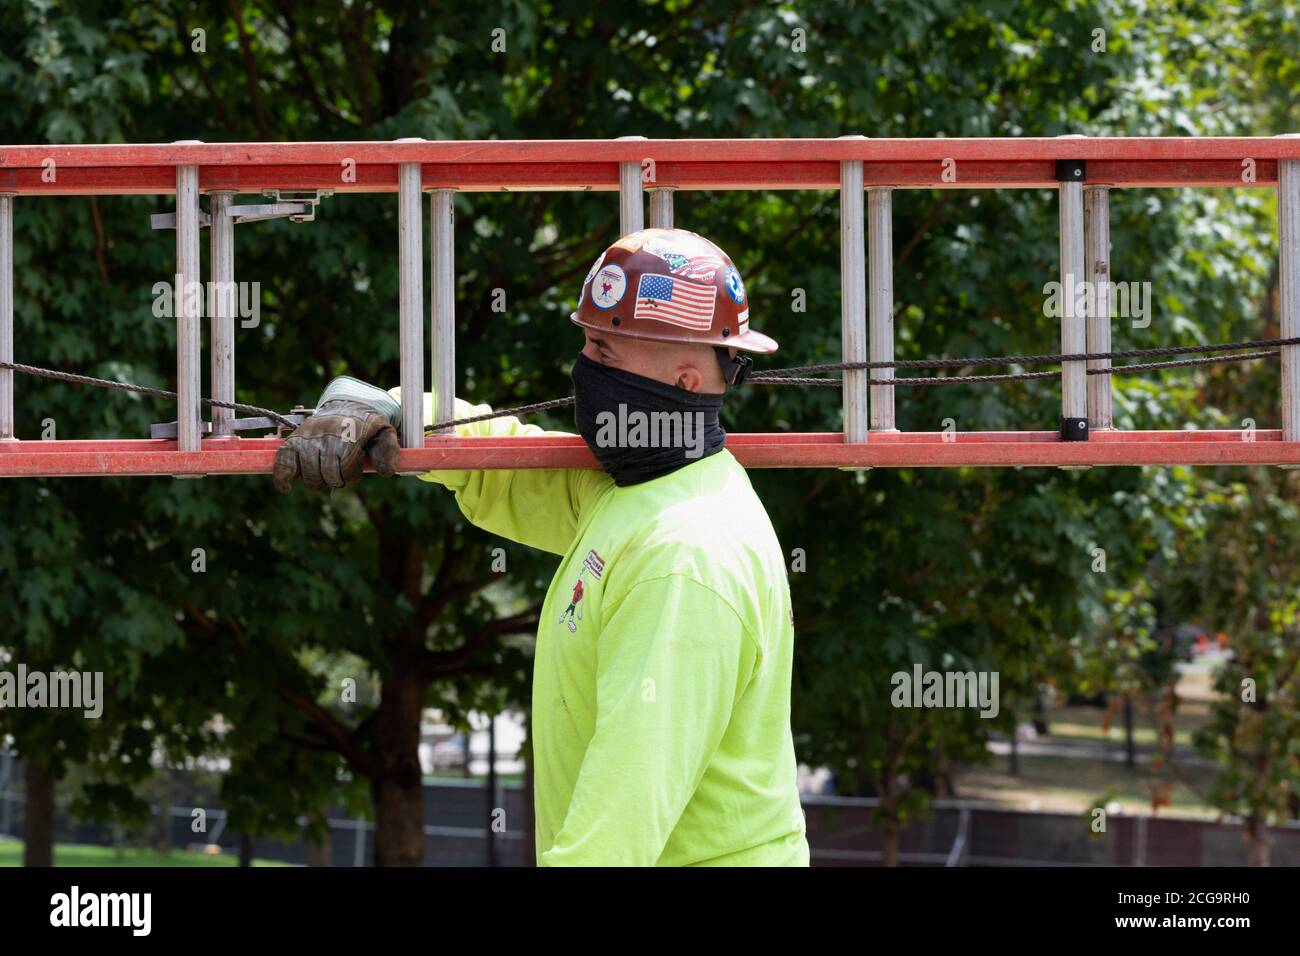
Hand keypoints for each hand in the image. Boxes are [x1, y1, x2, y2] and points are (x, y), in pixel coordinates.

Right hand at [273, 398, 400, 492]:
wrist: (347, 405)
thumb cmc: (367, 425)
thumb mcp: (385, 433)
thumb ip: (389, 451)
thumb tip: (385, 472)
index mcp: (348, 430)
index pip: (344, 466)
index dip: (351, 474)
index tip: (355, 467)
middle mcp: (325, 432)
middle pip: (326, 474)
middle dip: (336, 479)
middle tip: (340, 472)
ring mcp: (307, 435)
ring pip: (308, 474)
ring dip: (317, 481)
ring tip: (325, 472)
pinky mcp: (293, 439)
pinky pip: (283, 461)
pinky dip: (283, 477)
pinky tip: (287, 487)